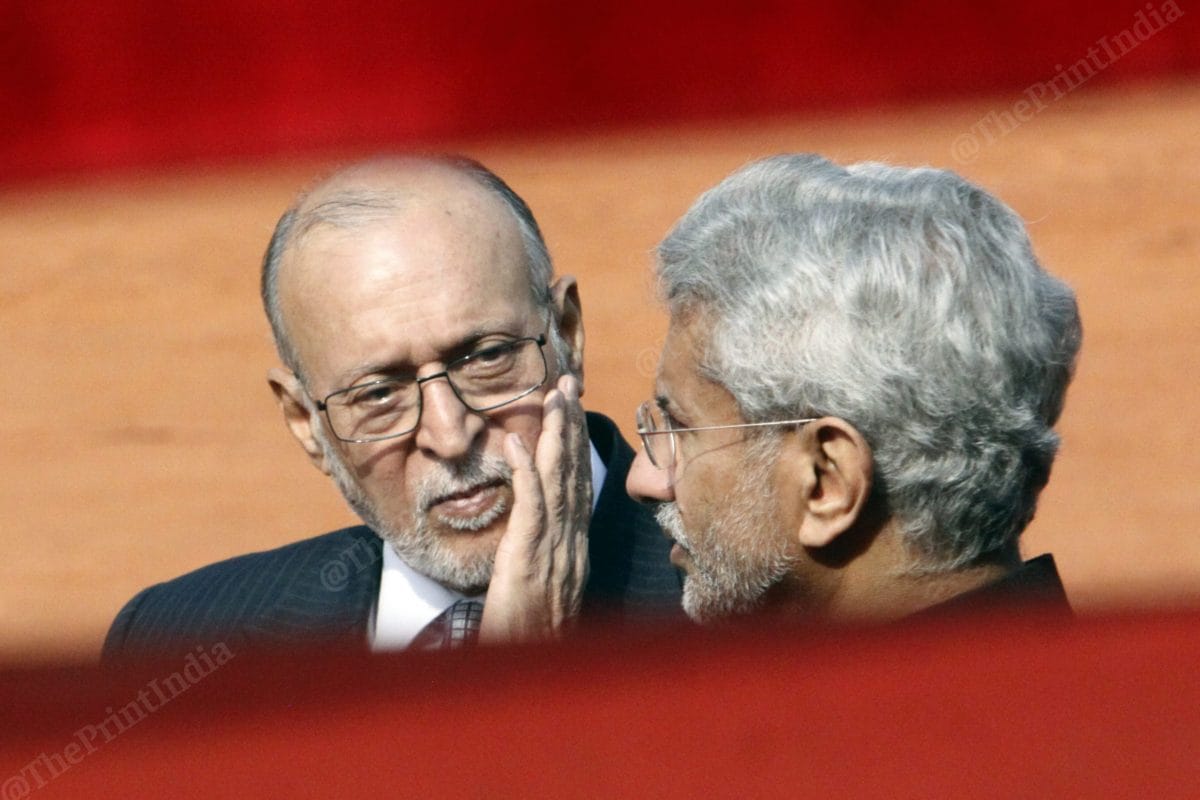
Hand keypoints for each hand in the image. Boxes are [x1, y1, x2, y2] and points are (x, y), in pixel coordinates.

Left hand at [480, 374, 590, 642]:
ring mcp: (554, 549)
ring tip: (551, 396)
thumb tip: (538, 538)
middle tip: (567, 384)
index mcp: (574, 548)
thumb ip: (544, 561)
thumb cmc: (531, 639)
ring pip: (558, 481)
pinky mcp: (529, 558)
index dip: (577, 445)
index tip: (572, 410)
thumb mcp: (543, 594)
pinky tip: (515, 442)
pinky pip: (529, 507)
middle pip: (574, 473)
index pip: (578, 486)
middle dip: (571, 425)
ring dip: (555, 434)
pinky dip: (524, 471)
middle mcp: (571, 543)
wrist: (532, 670)